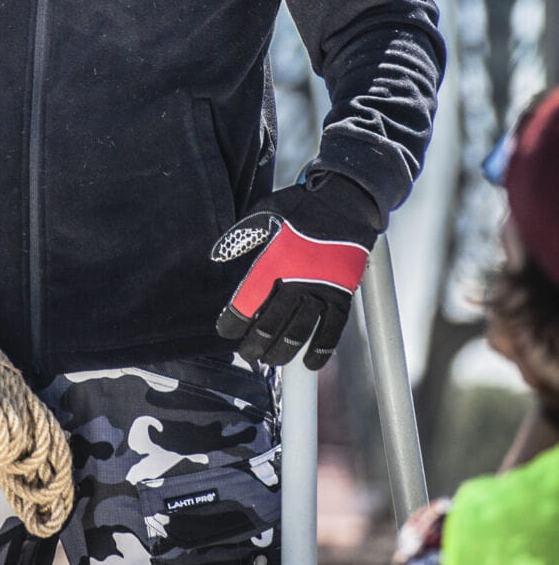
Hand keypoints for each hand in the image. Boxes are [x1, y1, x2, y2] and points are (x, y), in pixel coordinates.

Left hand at [212, 176, 379, 369]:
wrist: (346, 201)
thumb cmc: (303, 206)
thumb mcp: (266, 212)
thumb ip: (241, 237)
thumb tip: (217, 255)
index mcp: (275, 260)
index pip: (248, 299)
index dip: (234, 319)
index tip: (225, 330)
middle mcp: (297, 278)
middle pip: (271, 321)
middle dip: (255, 343)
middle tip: (247, 354)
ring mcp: (322, 288)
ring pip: (299, 329)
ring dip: (282, 350)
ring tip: (271, 361)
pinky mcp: (342, 293)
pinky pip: (333, 327)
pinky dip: (322, 348)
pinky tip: (310, 363)